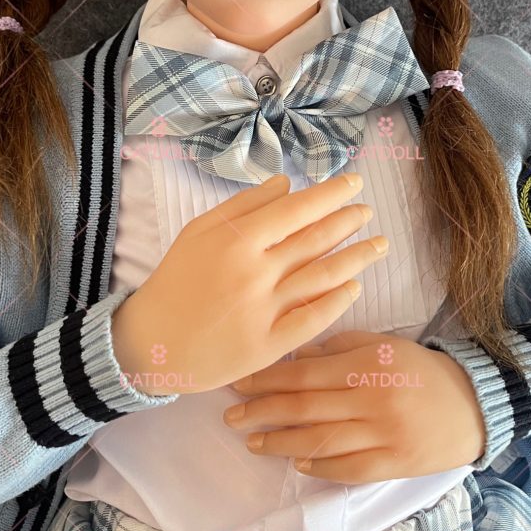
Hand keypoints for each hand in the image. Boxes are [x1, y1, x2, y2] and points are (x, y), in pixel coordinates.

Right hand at [110, 173, 389, 395]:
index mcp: (237, 240)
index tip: (354, 184)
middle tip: (368, 211)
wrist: (152, 342)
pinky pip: (313, 319)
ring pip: (323, 277)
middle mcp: (254, 273)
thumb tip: (287, 185)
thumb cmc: (176, 280)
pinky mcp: (268, 346)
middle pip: (315, 240)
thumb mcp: (199, 231)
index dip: (331, 194)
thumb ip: (244, 206)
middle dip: (349, 221)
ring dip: (356, 258)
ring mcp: (263, 311)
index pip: (296, 209)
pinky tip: (356, 287)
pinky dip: (338, 301)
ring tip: (379, 245)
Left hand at [221, 328, 486, 481]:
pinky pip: (350, 469)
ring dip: (282, 443)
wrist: (474, 404)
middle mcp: (373, 401)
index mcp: (367, 366)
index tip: (238, 383)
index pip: (305, 374)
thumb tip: (295, 355)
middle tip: (230, 416)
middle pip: (306, 408)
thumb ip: (338, 349)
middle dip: (263, 412)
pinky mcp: (395, 463)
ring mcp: (384, 435)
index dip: (267, 380)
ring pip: (321, 441)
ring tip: (252, 442)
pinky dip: (321, 466)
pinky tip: (298, 463)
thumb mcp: (382, 345)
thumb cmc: (420, 369)